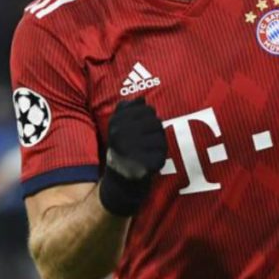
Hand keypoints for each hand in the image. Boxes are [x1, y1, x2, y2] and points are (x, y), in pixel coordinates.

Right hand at [99, 98, 167, 216]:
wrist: (119, 180)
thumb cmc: (122, 148)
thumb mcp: (118, 127)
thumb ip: (127, 110)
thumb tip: (141, 99)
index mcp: (117, 123)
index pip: (147, 109)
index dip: (148, 118)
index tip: (139, 130)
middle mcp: (122, 135)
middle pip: (156, 122)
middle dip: (155, 132)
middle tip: (145, 143)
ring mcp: (132, 150)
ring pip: (161, 138)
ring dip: (158, 145)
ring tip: (146, 152)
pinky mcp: (143, 165)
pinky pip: (162, 154)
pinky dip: (159, 158)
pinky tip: (149, 162)